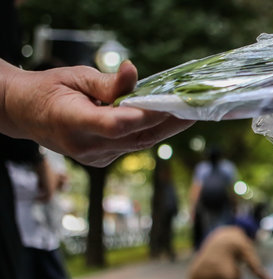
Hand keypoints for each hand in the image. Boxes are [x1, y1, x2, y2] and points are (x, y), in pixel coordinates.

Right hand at [0, 60, 194, 166]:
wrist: (26, 114)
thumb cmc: (49, 90)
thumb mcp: (75, 77)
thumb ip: (108, 82)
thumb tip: (133, 71)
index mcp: (71, 122)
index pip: (114, 125)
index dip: (142, 117)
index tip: (167, 106)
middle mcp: (85, 146)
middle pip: (135, 137)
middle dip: (167, 123)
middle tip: (194, 109)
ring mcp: (94, 158)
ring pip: (138, 144)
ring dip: (163, 129)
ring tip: (187, 112)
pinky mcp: (102, 160)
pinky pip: (131, 146)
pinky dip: (147, 132)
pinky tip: (164, 120)